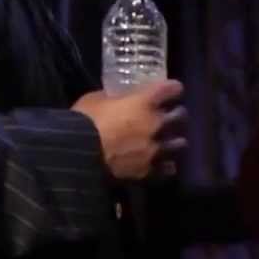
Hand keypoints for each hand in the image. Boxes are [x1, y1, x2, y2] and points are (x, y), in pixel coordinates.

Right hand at [72, 79, 187, 181]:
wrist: (78, 154)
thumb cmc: (85, 120)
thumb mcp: (97, 98)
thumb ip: (113, 97)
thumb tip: (117, 99)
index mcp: (145, 101)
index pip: (172, 89)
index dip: (173, 89)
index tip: (171, 90)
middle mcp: (156, 123)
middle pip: (181, 115)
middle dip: (177, 114)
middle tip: (169, 115)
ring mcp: (155, 148)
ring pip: (180, 143)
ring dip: (174, 139)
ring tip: (168, 140)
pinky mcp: (149, 170)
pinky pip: (168, 168)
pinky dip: (166, 164)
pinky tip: (161, 163)